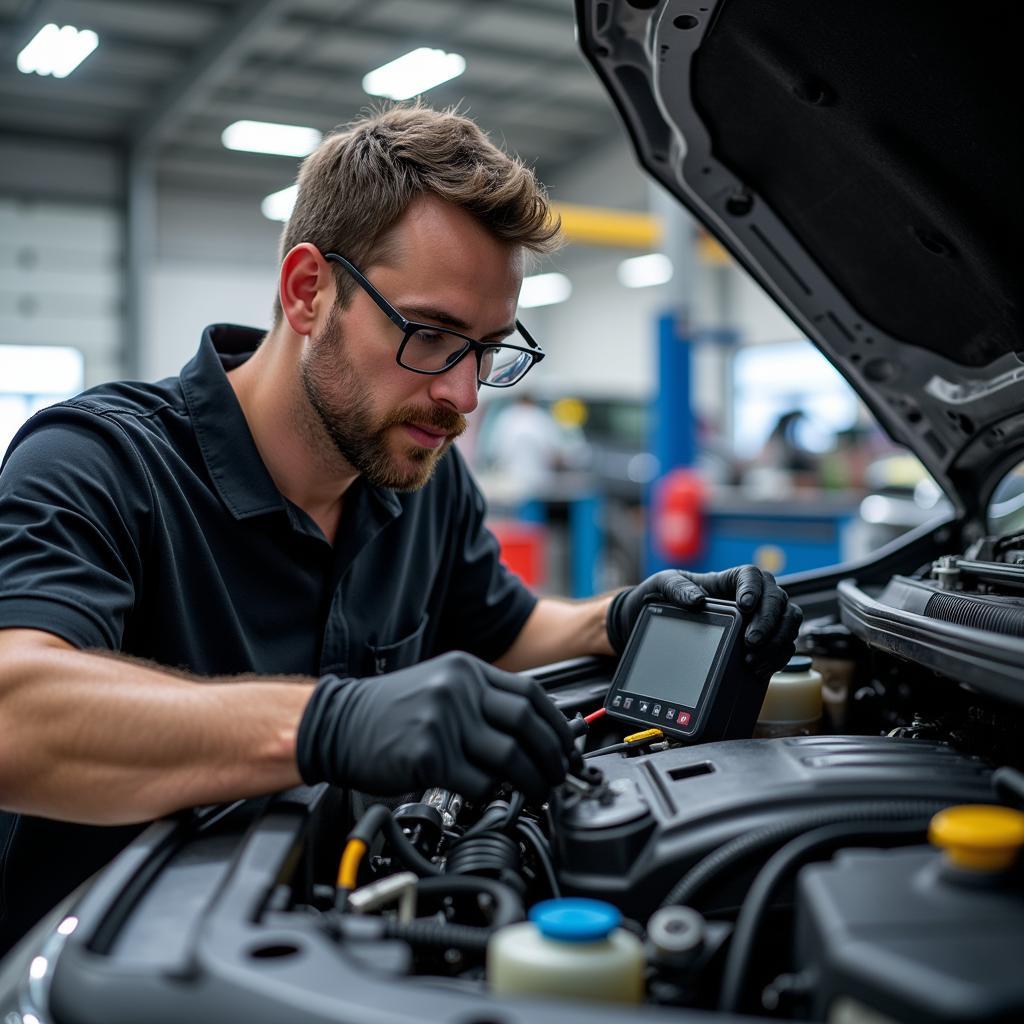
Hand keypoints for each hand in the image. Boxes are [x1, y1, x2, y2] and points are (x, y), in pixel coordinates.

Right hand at [296, 651, 573, 802]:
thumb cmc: (388, 712)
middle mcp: (458, 690)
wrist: (336, 723)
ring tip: (536, 792)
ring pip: (510, 756)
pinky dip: (491, 794)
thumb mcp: (440, 686)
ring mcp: (444, 721)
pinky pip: (478, 782)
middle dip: (552, 757)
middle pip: (527, 725)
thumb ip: (482, 701)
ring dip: (531, 781)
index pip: (531, 695)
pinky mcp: (429, 755)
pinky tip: (490, 797)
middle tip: (559, 777)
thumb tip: (531, 733)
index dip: (557, 726)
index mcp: (466, 670)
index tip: (567, 749)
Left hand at [606, 566, 801, 677]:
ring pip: (788, 621)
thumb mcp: (662, 584)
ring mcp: (758, 620)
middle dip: (769, 621)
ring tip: (753, 659)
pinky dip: (778, 657)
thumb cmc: (661, 597)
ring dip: (778, 640)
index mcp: (728, 579)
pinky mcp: (761, 643)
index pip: (753, 575)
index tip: (745, 606)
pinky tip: (759, 668)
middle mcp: (749, 597)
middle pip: (778, 599)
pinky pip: (783, 646)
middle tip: (751, 641)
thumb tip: (697, 600)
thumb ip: (677, 587)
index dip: (755, 589)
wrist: (652, 622)